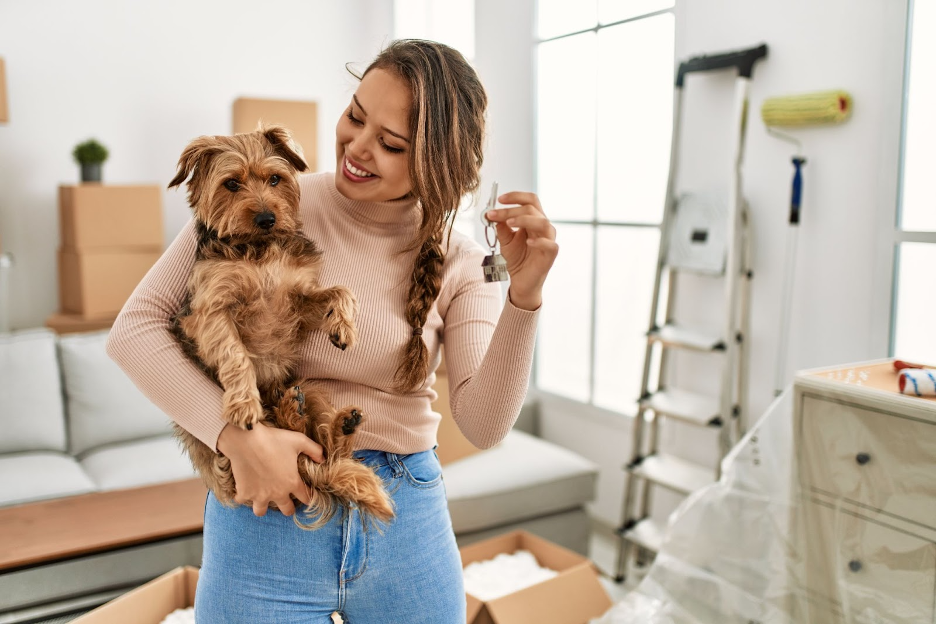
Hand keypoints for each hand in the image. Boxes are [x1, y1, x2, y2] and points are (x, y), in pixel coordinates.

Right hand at [217, 422, 323, 516]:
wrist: (245, 439)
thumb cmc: (273, 439)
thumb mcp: (299, 440)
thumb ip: (314, 450)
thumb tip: (323, 459)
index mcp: (292, 482)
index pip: (305, 497)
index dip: (308, 497)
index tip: (306, 495)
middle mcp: (277, 493)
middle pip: (287, 510)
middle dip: (289, 507)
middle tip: (286, 500)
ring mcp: (259, 495)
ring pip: (261, 511)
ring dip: (263, 506)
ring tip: (264, 498)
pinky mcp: (244, 492)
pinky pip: (242, 501)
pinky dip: (243, 496)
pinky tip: (245, 488)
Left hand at [484, 191, 558, 309]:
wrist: (521, 281)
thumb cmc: (517, 259)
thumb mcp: (505, 240)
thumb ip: (501, 227)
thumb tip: (492, 213)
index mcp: (534, 220)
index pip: (530, 200)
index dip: (516, 196)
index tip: (499, 199)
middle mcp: (543, 227)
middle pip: (532, 209)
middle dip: (511, 210)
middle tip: (494, 214)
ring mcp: (549, 240)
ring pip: (543, 222)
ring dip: (524, 220)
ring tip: (509, 223)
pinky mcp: (551, 254)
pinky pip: (550, 244)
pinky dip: (539, 241)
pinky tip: (527, 242)